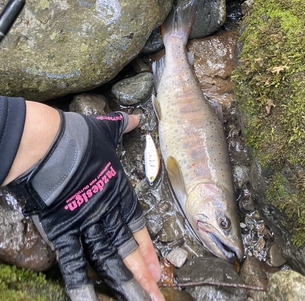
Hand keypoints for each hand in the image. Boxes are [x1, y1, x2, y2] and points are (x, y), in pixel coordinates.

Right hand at [6, 110, 163, 300]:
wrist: (48, 143)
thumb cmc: (78, 135)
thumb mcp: (106, 129)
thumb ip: (122, 126)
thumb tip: (136, 117)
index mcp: (118, 190)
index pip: (137, 224)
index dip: (148, 247)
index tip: (160, 266)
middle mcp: (107, 210)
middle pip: (127, 248)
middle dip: (143, 274)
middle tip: (157, 296)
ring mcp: (86, 222)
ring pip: (109, 258)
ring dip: (124, 282)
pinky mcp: (63, 229)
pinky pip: (74, 261)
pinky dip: (81, 284)